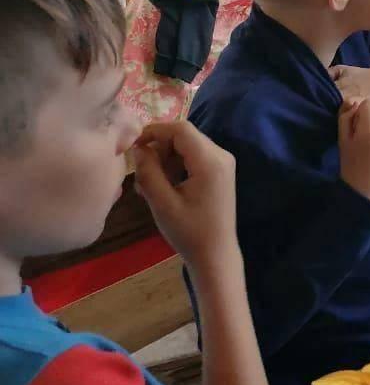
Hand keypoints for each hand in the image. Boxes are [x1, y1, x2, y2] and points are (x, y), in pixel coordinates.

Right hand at [131, 121, 237, 274]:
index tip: (132, 144)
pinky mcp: (220, 172)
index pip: (181, 129)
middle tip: (141, 173)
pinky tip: (163, 187)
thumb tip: (139, 148)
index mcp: (211, 161)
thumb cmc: (189, 232)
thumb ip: (149, 172)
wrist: (215, 255)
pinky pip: (194, 157)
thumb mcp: (162, 203)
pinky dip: (176, 165)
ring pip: (188, 146)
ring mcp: (223, 163)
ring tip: (149, 185)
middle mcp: (221, 155)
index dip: (155, 131)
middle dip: (159, 148)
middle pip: (185, 136)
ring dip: (166, 159)